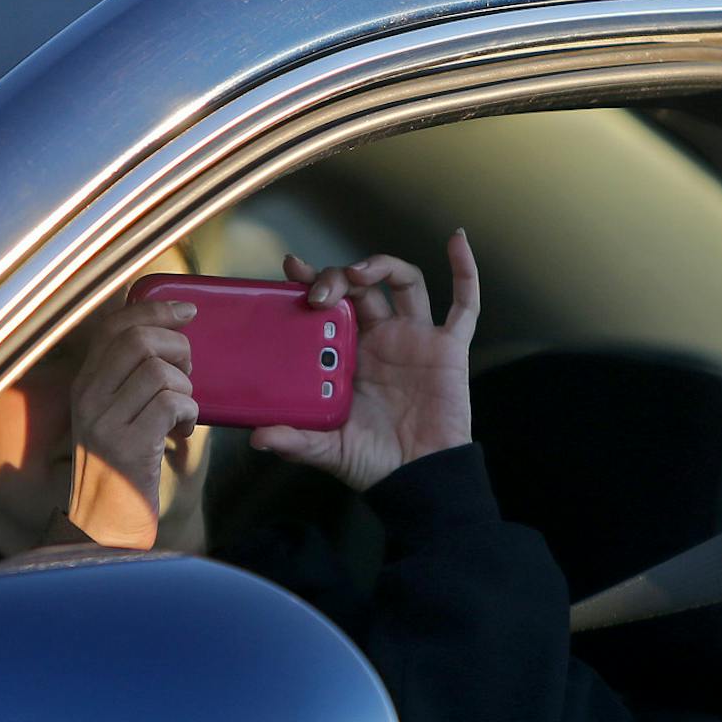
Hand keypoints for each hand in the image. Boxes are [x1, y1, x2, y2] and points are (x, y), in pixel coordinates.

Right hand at [66, 299, 197, 548]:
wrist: (104, 525)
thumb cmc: (122, 467)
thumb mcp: (116, 415)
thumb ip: (130, 378)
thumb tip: (170, 333)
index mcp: (84, 384)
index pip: (114, 326)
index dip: (154, 309)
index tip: (187, 311)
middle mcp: (87, 397)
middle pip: (139, 341)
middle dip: (178, 349)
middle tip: (187, 375)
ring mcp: (104, 422)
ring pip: (159, 372)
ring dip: (185, 390)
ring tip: (181, 413)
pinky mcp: (127, 447)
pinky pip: (172, 404)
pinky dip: (189, 414)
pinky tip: (181, 432)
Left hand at [252, 229, 478, 490]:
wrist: (419, 480)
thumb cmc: (373, 463)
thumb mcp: (327, 450)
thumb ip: (296, 441)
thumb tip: (257, 438)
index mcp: (348, 354)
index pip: (329, 306)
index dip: (313, 281)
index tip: (292, 267)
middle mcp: (381, 339)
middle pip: (360, 287)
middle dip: (339, 277)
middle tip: (321, 291)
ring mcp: (416, 339)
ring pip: (403, 283)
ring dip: (383, 266)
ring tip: (361, 272)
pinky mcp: (449, 348)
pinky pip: (464, 304)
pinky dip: (464, 270)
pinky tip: (457, 241)